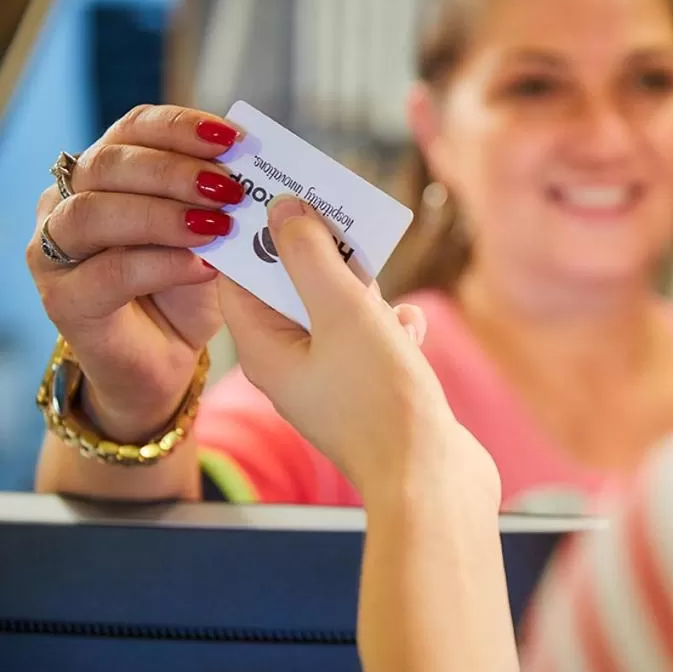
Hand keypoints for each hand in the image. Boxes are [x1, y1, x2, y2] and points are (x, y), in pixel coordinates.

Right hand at [27, 105, 246, 440]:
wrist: (166, 358)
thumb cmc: (187, 286)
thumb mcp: (213, 235)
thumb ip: (224, 202)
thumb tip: (263, 173)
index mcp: (106, 171)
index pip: (133, 128)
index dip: (181, 127)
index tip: (233, 139)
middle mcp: (68, 201)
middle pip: (110, 164)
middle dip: (176, 171)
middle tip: (230, 188)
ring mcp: (55, 250)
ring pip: (95, 213)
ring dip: (163, 215)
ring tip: (217, 226)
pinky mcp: (63, 299)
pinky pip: (107, 273)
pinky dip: (160, 265)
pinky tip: (203, 267)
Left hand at [218, 196, 499, 511]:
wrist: (433, 481)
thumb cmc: (381, 400)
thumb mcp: (344, 312)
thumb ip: (311, 255)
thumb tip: (284, 210)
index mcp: (265, 351)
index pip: (239, 277)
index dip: (255, 231)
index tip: (278, 190)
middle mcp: (291, 368)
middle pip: (289, 290)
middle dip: (314, 249)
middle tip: (336, 209)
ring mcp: (333, 383)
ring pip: (335, 313)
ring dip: (357, 285)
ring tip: (378, 257)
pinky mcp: (371, 394)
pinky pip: (371, 342)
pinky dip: (388, 325)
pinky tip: (409, 322)